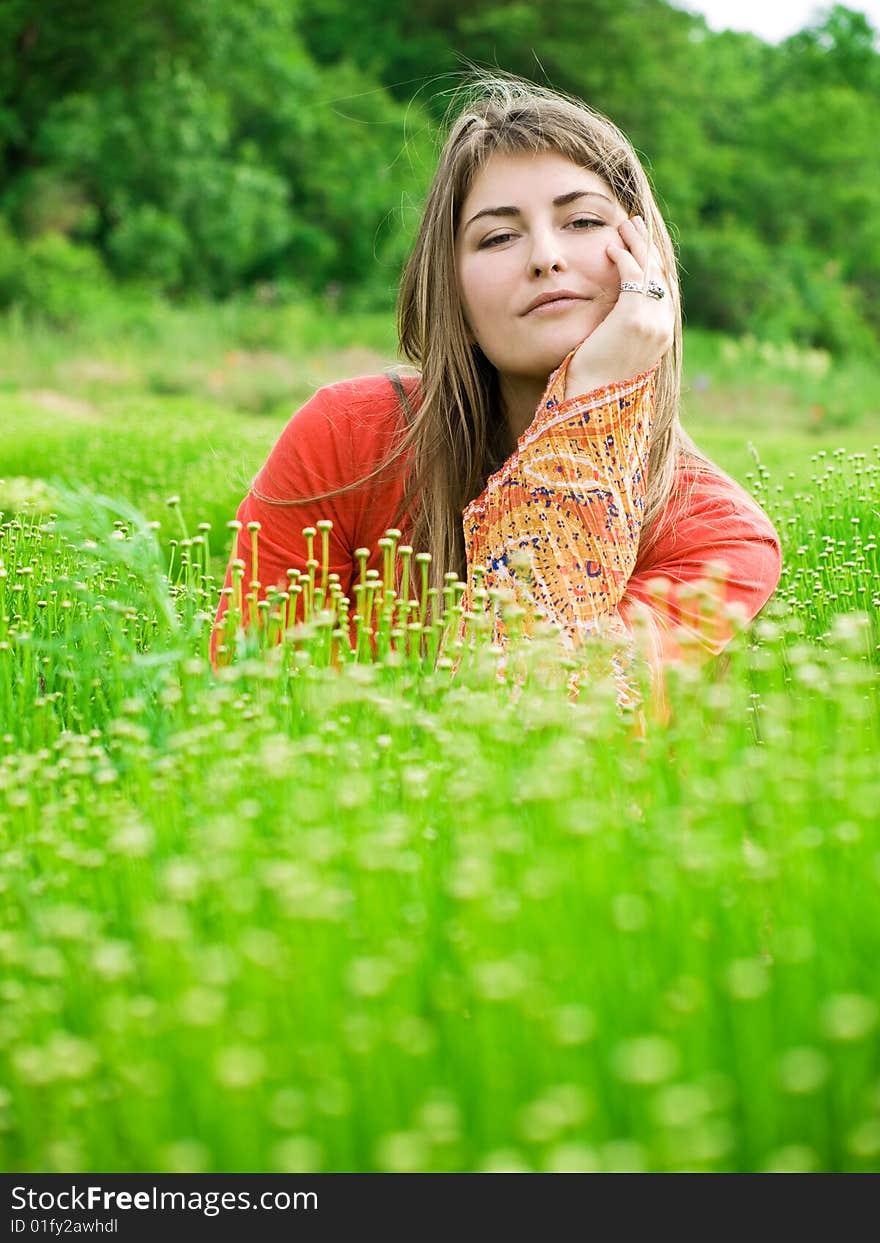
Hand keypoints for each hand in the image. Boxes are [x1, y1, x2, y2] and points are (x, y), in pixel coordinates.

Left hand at [564, 216, 674, 400]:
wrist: (591, 402)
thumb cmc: (595, 382)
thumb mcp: (615, 354)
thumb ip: (621, 333)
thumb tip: (610, 322)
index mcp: (661, 337)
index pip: (663, 290)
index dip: (653, 264)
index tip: (642, 247)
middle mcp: (662, 328)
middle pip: (660, 274)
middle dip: (647, 247)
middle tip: (634, 225)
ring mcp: (651, 322)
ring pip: (649, 270)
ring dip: (636, 244)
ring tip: (623, 225)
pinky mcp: (633, 317)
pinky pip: (632, 276)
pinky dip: (623, 258)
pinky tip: (611, 248)